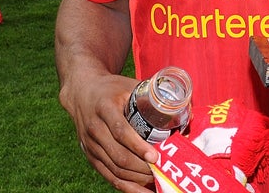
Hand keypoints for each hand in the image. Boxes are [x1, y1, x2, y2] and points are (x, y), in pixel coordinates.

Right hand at [60, 73, 157, 191]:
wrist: (82, 92)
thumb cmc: (112, 88)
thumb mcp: (129, 85)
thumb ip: (154, 96)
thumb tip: (186, 111)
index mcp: (105, 108)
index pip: (120, 131)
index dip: (138, 146)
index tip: (155, 156)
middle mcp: (94, 128)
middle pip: (118, 155)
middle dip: (141, 167)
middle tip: (161, 169)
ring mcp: (90, 145)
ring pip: (114, 169)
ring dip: (136, 177)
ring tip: (156, 178)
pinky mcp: (90, 156)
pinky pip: (108, 176)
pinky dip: (125, 186)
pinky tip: (141, 191)